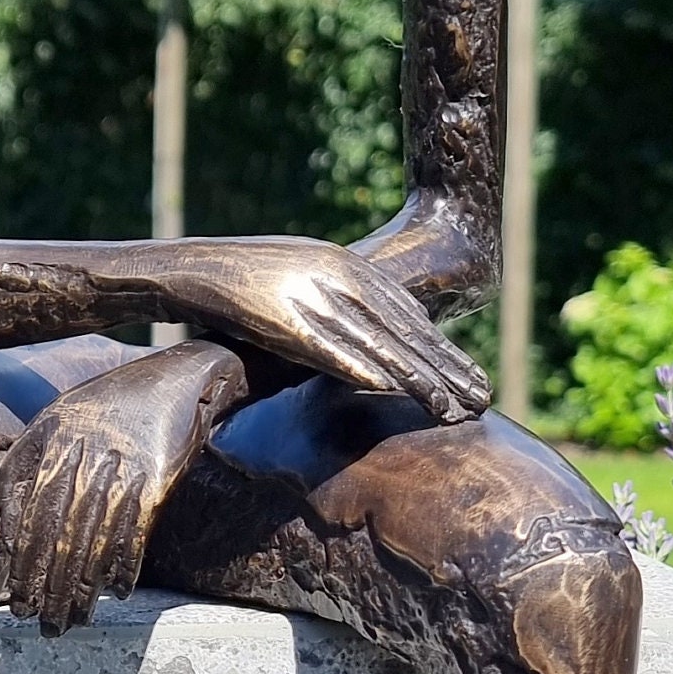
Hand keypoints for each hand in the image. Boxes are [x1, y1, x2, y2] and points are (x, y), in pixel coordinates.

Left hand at [0, 344, 245, 635]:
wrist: (175, 377)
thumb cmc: (107, 406)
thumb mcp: (52, 423)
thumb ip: (23, 472)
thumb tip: (9, 535)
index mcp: (51, 441)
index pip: (28, 515)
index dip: (23, 563)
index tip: (19, 597)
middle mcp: (82, 455)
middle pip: (57, 535)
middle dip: (47, 587)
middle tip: (42, 625)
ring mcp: (120, 467)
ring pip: (93, 541)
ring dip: (82, 589)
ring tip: (73, 620)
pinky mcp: (155, 478)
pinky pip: (135, 531)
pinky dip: (124, 565)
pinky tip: (117, 593)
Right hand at [159, 238, 491, 421]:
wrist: (188, 268)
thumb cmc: (240, 279)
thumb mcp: (299, 276)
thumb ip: (336, 295)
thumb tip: (366, 328)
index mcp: (343, 263)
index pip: (406, 311)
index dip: (442, 347)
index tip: (471, 375)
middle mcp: (336, 276)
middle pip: (403, 329)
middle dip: (447, 367)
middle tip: (484, 398)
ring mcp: (312, 298)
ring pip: (378, 344)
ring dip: (419, 380)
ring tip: (452, 410)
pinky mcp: (284, 320)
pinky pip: (332, 352)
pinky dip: (364, 372)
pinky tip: (392, 394)